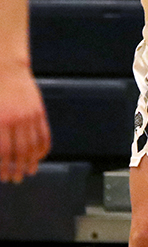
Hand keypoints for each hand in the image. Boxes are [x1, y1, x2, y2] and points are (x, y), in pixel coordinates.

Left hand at [0, 68, 50, 182]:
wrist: (5, 67)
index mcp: (0, 120)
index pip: (2, 152)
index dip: (3, 167)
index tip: (3, 176)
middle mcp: (16, 120)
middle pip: (20, 152)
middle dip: (18, 169)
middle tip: (15, 179)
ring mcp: (30, 116)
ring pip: (34, 145)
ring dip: (32, 161)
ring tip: (30, 171)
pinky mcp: (39, 111)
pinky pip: (44, 134)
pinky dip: (43, 148)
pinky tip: (40, 156)